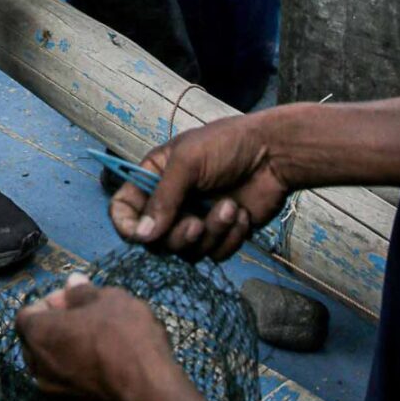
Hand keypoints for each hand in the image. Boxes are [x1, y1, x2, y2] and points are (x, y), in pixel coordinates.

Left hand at [17, 278, 175, 400]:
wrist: (151, 395)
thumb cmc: (125, 337)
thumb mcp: (109, 300)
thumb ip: (83, 292)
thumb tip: (72, 283)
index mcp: (39, 336)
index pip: (27, 315)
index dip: (49, 302)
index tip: (74, 299)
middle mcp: (38, 368)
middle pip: (37, 342)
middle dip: (56, 327)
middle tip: (87, 318)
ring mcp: (55, 395)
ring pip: (53, 365)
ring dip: (69, 350)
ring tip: (100, 341)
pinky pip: (69, 384)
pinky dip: (80, 373)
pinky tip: (107, 366)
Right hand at [109, 112, 291, 260]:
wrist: (275, 154)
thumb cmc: (227, 145)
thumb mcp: (189, 161)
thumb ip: (163, 198)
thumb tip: (142, 236)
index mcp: (154, 177)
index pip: (124, 209)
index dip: (127, 225)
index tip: (141, 234)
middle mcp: (171, 202)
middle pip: (155, 240)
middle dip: (178, 236)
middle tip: (196, 224)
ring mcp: (195, 219)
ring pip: (186, 251)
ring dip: (210, 233)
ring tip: (230, 208)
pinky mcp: (221, 234)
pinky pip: (214, 254)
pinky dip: (230, 238)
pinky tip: (243, 215)